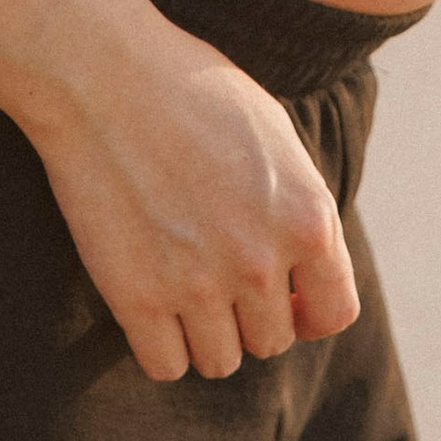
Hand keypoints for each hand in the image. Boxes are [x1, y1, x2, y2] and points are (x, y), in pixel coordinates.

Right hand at [28, 17, 360, 383]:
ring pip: (220, 361)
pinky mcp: (138, 298)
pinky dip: (159, 344)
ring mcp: (200, 285)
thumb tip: (307, 260)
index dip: (308, 312)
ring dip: (204, 333)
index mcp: (307, 218)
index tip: (284, 301)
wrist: (106, 74)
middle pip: (270, 340)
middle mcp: (262, 262)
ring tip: (180, 284)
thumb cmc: (190, 89)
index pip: (334, 312)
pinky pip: (165, 366)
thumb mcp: (276, 136)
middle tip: (214, 270)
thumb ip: (299, 206)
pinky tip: (148, 302)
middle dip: (248, 314)